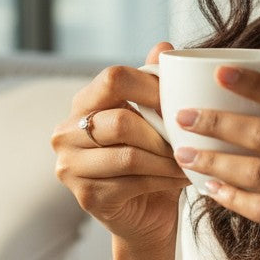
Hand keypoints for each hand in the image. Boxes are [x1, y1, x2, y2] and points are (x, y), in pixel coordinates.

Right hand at [51, 42, 188, 249]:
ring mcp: (70, 167)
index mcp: (84, 103)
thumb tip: (165, 46)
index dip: (152, 86)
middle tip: (192, 137)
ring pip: (130, 155)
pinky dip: (165, 179)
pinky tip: (184, 177)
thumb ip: (156, 81)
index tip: (181, 99)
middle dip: (164, 131)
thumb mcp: (157, 116)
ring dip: (168, 158)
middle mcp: (66, 132)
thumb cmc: (153, 156)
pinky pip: (133, 182)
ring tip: (193, 158)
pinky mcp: (85, 197)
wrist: (147, 213)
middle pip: (122, 121)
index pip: (113, 78)